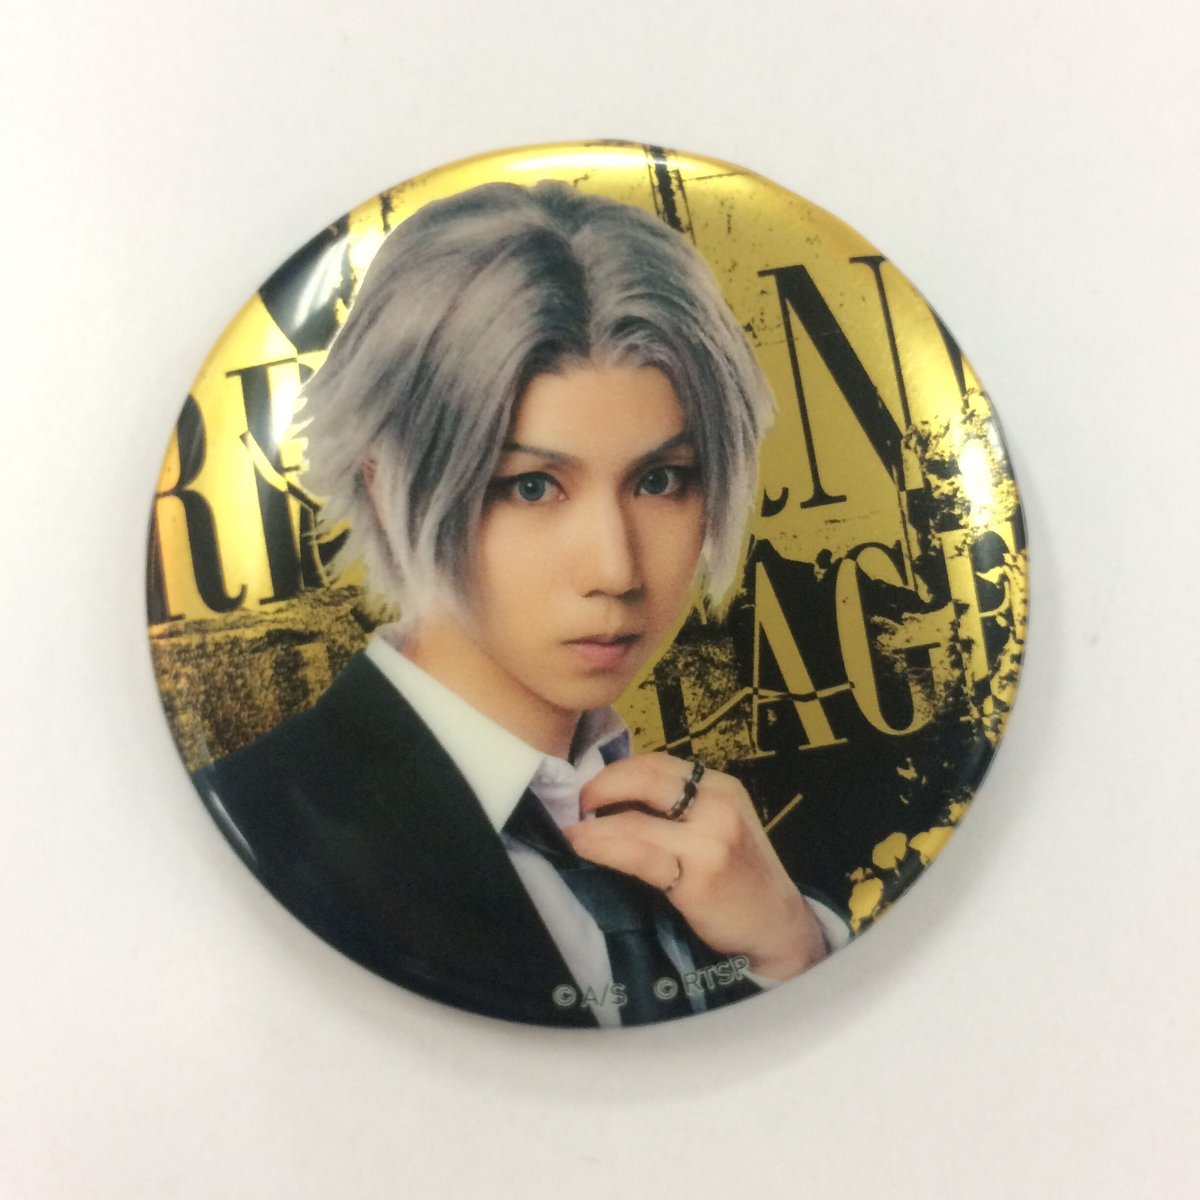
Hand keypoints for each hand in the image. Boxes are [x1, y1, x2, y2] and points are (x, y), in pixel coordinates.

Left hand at [563, 754, 826, 979]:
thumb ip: (678, 809)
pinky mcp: (699, 874)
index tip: (593, 790)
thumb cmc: (739, 878)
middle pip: (645, 777)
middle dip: (601, 786)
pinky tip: (583, 846)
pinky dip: (602, 845)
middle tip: (578, 806)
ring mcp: (710, 838)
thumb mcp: (717, 826)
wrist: (776, 926)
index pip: (658, 763)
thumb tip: (612, 799)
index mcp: (721, 786)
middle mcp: (717, 804)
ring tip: (573, 831)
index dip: (617, 771)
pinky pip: (638, 852)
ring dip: (594, 822)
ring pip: (635, 817)